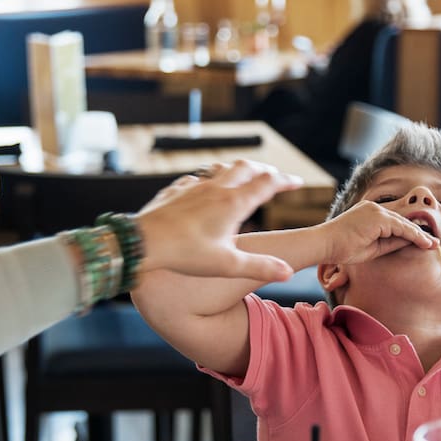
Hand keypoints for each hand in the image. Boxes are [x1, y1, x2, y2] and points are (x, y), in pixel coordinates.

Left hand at [134, 160, 300, 281]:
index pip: (268, 184)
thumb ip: (259, 266)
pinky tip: (204, 189)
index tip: (298, 182)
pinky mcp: (176, 192)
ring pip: (221, 169)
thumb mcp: (227, 265)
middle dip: (264, 170)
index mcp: (233, 204)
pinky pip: (196, 179)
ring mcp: (194, 187)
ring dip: (237, 170)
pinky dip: (209, 180)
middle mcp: (215, 189)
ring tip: (243, 177)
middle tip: (273, 177)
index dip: (286, 181)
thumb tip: (287, 271)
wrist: (142, 243)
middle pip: (247, 168)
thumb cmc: (184, 254)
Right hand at [317, 200, 434, 263]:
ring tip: (433, 244)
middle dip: (420, 232)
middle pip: (402, 219)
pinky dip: (413, 235)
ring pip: (403, 223)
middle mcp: (374, 207)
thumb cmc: (341, 248)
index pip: (395, 222)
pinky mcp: (377, 217)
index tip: (424, 242)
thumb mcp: (372, 247)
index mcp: (370, 213)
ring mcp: (375, 210)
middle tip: (435, 243)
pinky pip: (400, 227)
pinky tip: (424, 242)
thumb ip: (390, 243)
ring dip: (420, 234)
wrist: (324, 244)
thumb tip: (410, 243)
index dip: (411, 232)